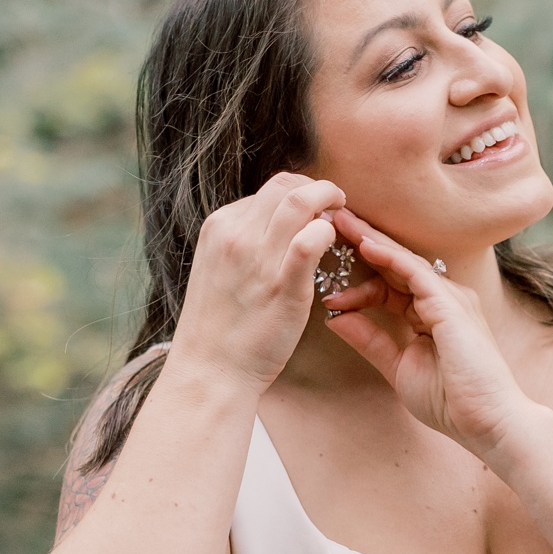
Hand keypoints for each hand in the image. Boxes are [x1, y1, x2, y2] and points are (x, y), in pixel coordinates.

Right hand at [167, 172, 346, 394]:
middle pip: (285, 185)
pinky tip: (333, 244)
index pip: (266, 190)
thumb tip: (274, 226)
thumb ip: (241, 243)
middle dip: (317, 188)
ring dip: (329, 200)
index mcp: (219, 227)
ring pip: (300, 200)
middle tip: (334, 203)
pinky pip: (312, 238)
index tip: (312, 210)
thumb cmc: (218, 326)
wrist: (210, 369)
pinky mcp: (282, 284)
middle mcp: (236, 235)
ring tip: (342, 213)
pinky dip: (328, 232)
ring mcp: (258, 258)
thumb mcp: (217, 268)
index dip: (297, 194)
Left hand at [318, 209, 533, 452]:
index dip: (357, 283)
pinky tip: (365, 244)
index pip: (389, 284)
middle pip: (395, 262)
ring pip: (403, 260)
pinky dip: (390, 257)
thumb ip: (369, 340)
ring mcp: (450, 298)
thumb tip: (335, 318)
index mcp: (430, 312)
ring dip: (370, 239)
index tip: (326, 283)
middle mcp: (442, 298)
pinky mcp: (452, 305)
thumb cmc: (450, 400)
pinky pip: (416, 273)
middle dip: (361, 240)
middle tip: (330, 218)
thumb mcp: (397, 365)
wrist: (488, 422)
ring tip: (340, 220)